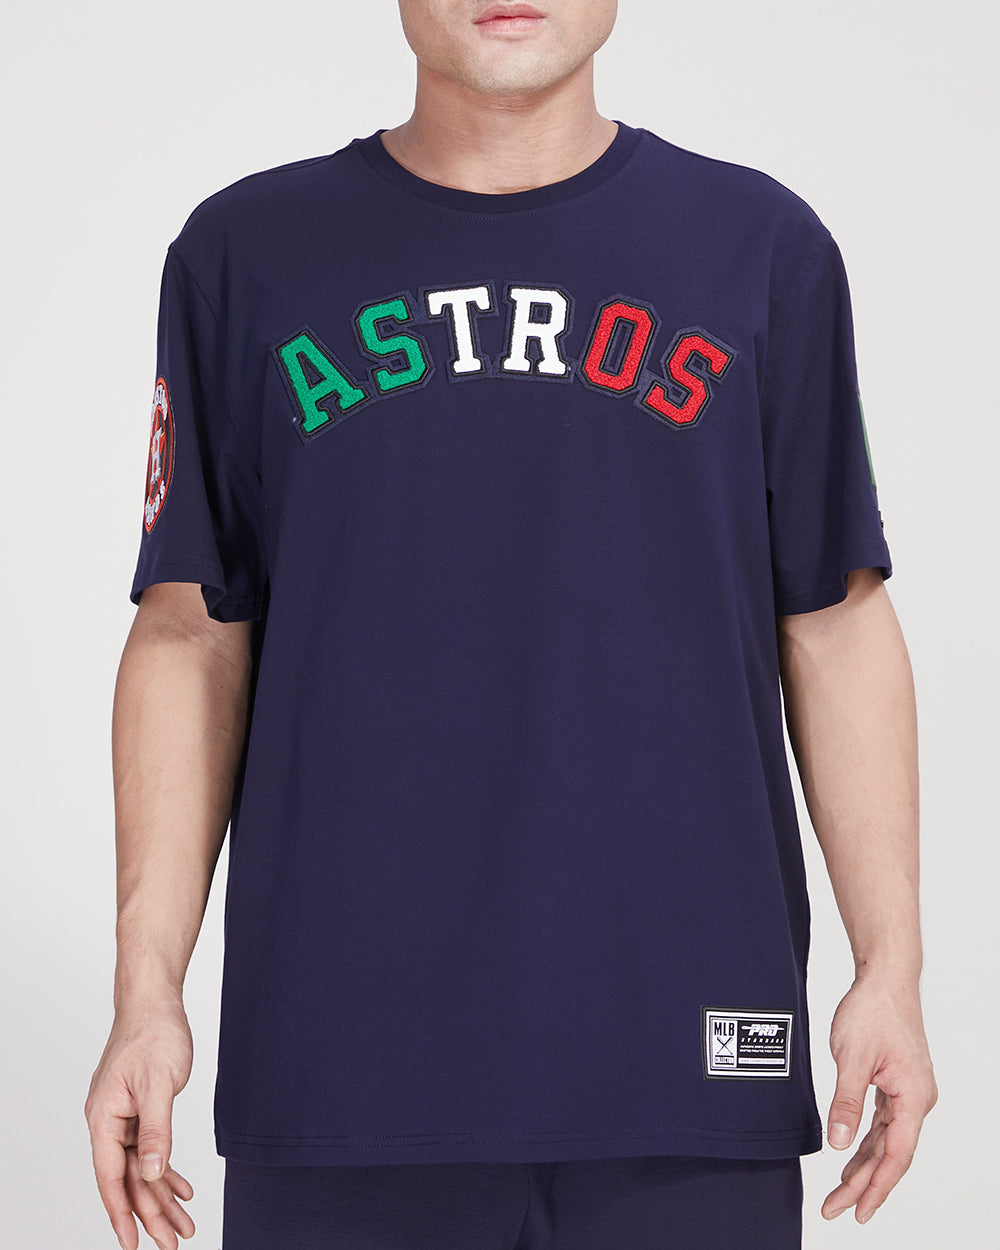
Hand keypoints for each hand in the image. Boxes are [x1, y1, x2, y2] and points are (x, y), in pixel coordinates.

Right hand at [84, 998, 195, 1248]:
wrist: (154, 1002)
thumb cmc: (153, 1034)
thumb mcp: (158, 1083)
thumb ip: (156, 1130)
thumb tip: (153, 1173)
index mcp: (103, 1119)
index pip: (111, 1178)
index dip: (123, 1213)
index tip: (133, 1244)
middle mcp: (108, 1122)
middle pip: (128, 1179)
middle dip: (151, 1213)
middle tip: (175, 1241)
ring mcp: (122, 1116)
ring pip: (141, 1167)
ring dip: (161, 1195)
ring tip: (183, 1224)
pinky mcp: (137, 1109)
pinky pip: (149, 1148)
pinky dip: (165, 1168)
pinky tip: (181, 1186)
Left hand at [821, 971, 936, 1222]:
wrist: (885, 977)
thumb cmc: (873, 1010)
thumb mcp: (852, 1057)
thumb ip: (846, 1102)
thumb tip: (840, 1144)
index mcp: (913, 1097)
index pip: (896, 1155)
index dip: (876, 1187)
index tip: (857, 1211)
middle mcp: (917, 1099)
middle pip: (891, 1153)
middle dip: (863, 1183)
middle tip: (836, 1209)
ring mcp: (908, 1091)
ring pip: (887, 1139)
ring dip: (865, 1165)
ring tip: (840, 1191)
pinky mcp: (898, 1082)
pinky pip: (884, 1122)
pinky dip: (868, 1140)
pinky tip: (853, 1154)